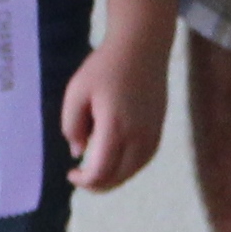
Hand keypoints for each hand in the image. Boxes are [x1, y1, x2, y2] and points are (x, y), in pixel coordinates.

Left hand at [61, 36, 168, 192]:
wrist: (142, 48)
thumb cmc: (105, 67)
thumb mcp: (76, 93)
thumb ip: (72, 126)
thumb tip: (79, 152)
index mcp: (115, 128)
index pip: (101, 171)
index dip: (84, 181)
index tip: (71, 173)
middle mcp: (138, 137)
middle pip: (118, 177)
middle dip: (97, 183)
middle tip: (81, 175)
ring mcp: (152, 135)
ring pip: (132, 171)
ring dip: (113, 176)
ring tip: (96, 168)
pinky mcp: (159, 131)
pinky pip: (143, 160)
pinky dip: (127, 166)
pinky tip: (115, 159)